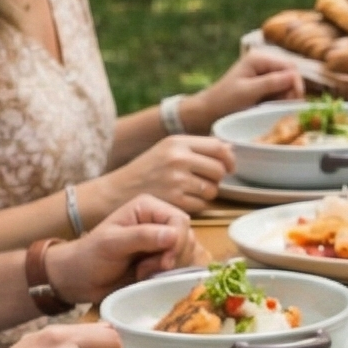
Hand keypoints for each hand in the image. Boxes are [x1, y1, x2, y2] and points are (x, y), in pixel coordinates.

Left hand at [45, 195, 199, 304]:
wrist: (80, 280)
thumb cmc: (89, 257)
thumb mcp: (112, 244)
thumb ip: (142, 237)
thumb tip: (173, 235)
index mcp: (148, 208)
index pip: (180, 221)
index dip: (177, 243)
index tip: (164, 263)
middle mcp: (160, 222)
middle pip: (188, 239)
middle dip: (172, 259)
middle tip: (145, 270)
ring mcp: (165, 243)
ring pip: (190, 256)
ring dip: (171, 271)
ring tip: (144, 274)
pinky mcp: (166, 262)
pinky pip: (186, 268)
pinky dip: (175, 278)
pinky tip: (154, 280)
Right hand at [94, 134, 231, 216]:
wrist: (117, 192)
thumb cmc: (146, 171)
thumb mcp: (167, 150)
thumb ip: (197, 148)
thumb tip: (230, 148)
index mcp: (177, 142)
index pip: (219, 147)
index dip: (229, 159)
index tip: (229, 167)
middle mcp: (178, 158)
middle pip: (219, 170)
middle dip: (216, 179)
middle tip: (202, 182)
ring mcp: (177, 180)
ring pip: (212, 190)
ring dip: (206, 194)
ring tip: (188, 191)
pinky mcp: (175, 200)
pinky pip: (202, 205)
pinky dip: (196, 206)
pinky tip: (181, 201)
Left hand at [188, 47, 304, 125]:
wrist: (207, 112)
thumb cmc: (224, 101)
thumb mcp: (248, 92)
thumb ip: (271, 83)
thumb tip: (294, 77)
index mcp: (259, 59)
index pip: (290, 67)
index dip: (296, 84)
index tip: (294, 102)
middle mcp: (263, 63)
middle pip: (291, 76)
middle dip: (291, 92)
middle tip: (282, 109)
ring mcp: (264, 76)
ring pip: (288, 86)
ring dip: (285, 99)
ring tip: (273, 110)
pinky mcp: (263, 88)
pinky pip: (280, 93)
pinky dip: (279, 102)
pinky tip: (270, 110)